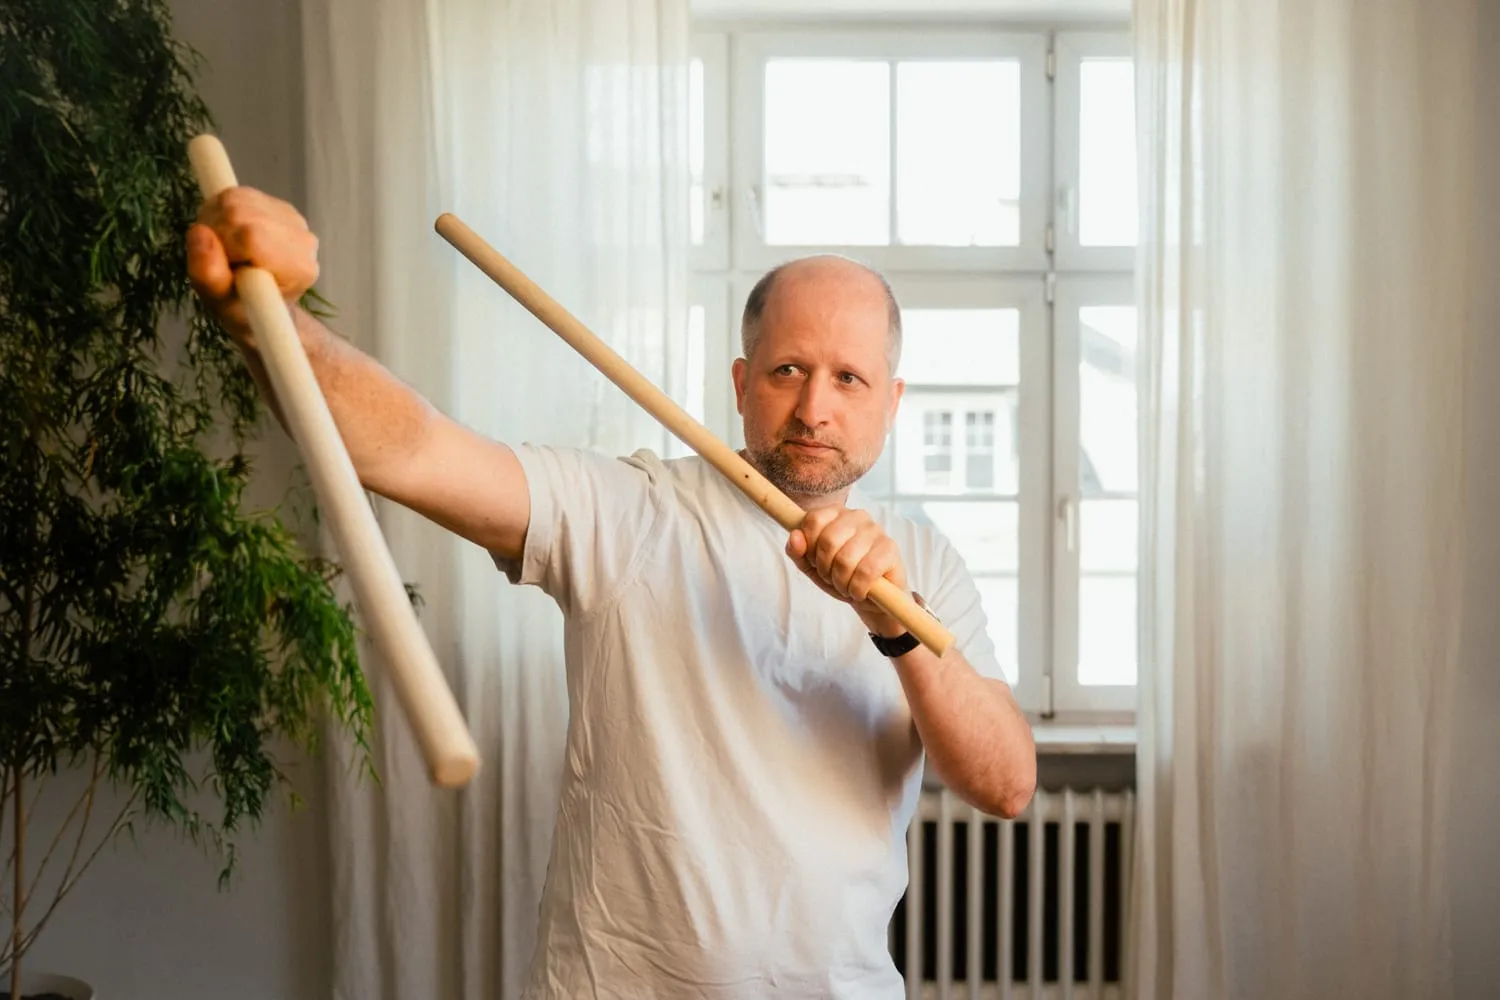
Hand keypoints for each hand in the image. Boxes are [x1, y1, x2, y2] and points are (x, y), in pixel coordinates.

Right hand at [186, 186, 319, 347]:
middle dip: (216, 232)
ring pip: (236, 198)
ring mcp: (293, 220)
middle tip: (220, 259)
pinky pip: (238, 195)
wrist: (261, 305)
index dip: (223, 246)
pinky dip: (222, 213)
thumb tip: (199, 232)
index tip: (224, 267)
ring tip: (223, 250)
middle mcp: (303, 240)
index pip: (249, 236)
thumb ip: (208, 274)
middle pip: (239, 211)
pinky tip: (229, 235)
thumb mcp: (220, 305)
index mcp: (298, 269)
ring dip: (216, 221)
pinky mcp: (278, 207)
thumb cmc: (242, 310)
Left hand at [785, 507, 908, 636]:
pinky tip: (859, 591)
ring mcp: (876, 530)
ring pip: (845, 559)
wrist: (874, 600)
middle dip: (825, 569)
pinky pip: (865, 572)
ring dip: (841, 582)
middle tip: (833, 578)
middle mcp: (857, 516)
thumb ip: (798, 552)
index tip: (816, 562)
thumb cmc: (842, 577)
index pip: (813, 520)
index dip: (809, 549)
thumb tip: (794, 536)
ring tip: (846, 586)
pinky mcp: (890, 548)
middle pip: (828, 541)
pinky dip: (857, 589)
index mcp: (836, 514)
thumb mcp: (812, 567)